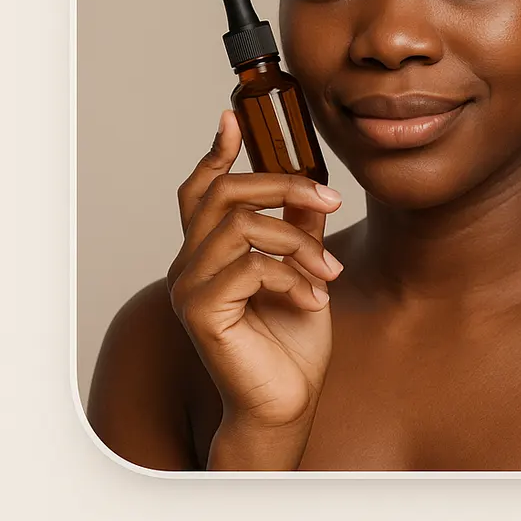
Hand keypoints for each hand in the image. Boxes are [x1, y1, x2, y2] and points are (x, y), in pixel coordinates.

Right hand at [168, 110, 343, 443]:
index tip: (233, 117)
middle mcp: (190, 264)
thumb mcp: (305, 271)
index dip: (216, 151)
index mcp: (209, 252)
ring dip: (298, 242)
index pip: (201, 189)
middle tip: (331, 200)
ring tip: (328, 273)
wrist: (287, 403)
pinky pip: (249, 266)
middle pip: (223, 192)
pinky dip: (291, 276)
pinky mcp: (201, 310)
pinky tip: (313, 299)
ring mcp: (189, 286)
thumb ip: (300, 229)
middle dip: (283, 185)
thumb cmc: (292, 343)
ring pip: (243, 225)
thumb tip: (311, 190)